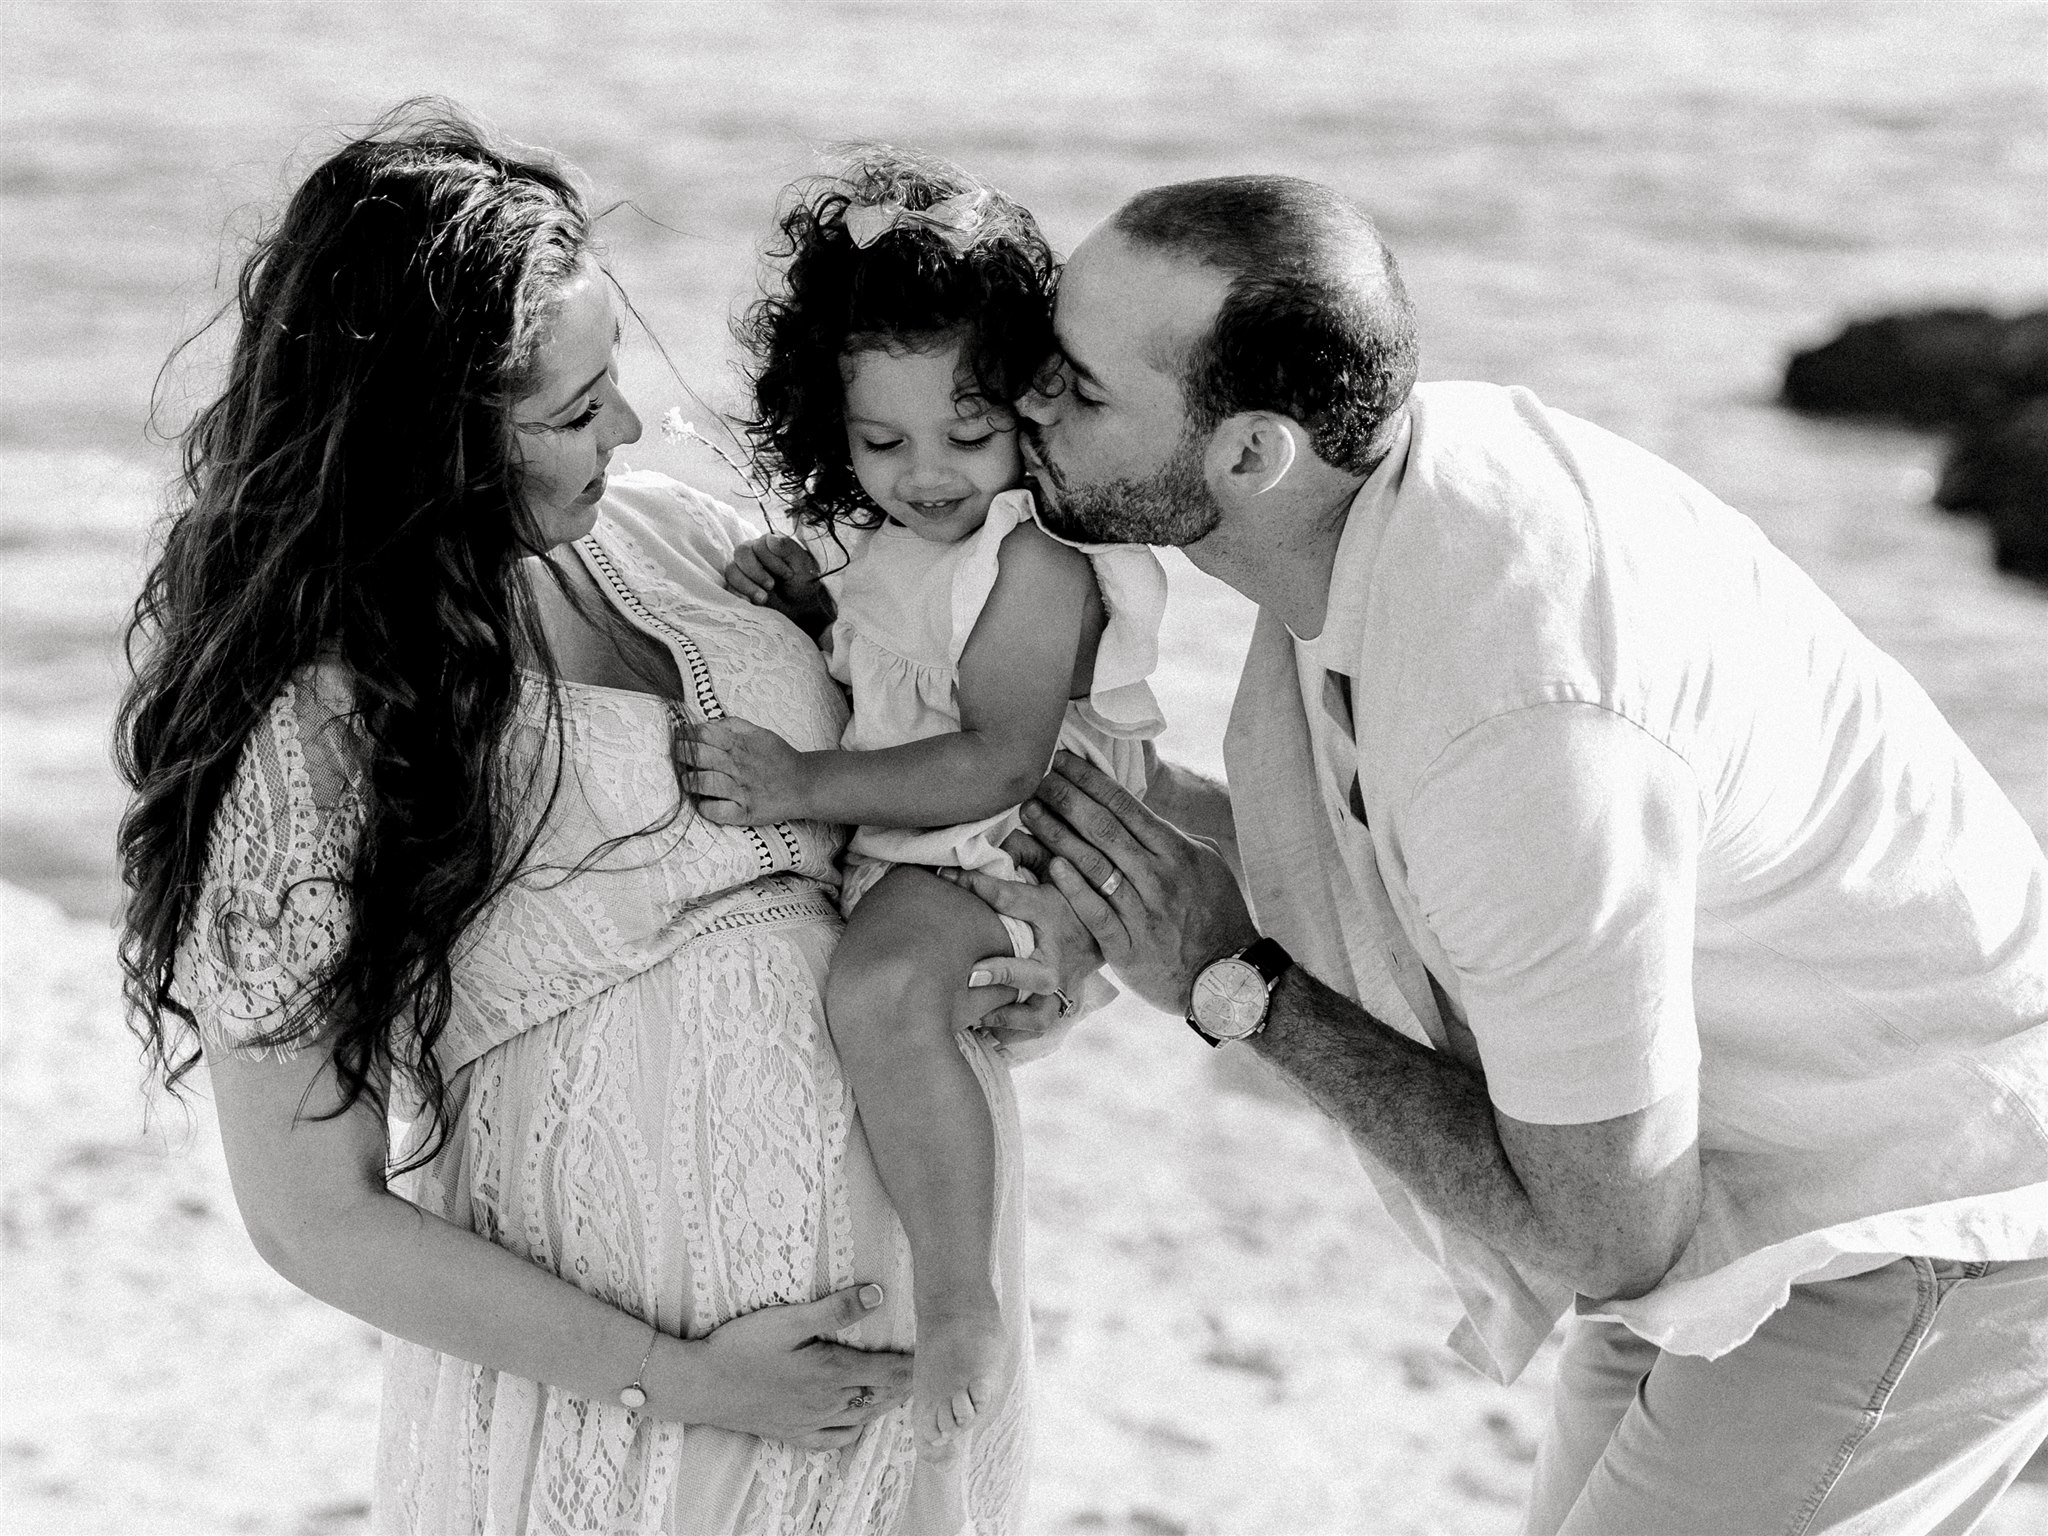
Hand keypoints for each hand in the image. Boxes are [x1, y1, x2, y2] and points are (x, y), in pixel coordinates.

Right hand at [670, 1283, 911, 1448]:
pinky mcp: (793, 1434)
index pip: (890, 1372)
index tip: (937, 1355)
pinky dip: (855, 1430)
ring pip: (864, 1418)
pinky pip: (835, 1439)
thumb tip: (879, 1295)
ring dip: (887, 1405)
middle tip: (930, 1373)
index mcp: (832, 1373)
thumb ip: (836, 1309)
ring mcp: (811, 1422)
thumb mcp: (788, 1319)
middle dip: (908, 1385)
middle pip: (882, 1397)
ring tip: (903, 1392)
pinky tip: (858, 1423)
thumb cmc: (742, 1347)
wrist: (701, 1386)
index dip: (916, 1365)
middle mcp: (828, 1403)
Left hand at [674, 716, 812, 824]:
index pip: (704, 734)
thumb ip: (733, 725)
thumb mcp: (759, 733)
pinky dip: (706, 808)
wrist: (805, 784)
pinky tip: (703, 803)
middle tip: (678, 757)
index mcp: (740, 745)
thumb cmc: (778, 758)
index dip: (686, 734)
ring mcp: (741, 790)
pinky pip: (718, 812)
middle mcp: (738, 766)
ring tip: (687, 781)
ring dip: (688, 782)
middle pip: (699, 756)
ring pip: (704, 783)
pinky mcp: (745, 812)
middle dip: (681, 754)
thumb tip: (706, 724)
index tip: (681, 738)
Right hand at [725, 534, 826, 624]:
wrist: (801, 606)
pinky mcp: (737, 587)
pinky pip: (729, 588)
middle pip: (740, 553)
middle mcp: (752, 554)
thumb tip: (771, 539)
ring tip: (763, 598)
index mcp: (767, 544)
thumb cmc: (802, 581)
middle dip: (755, 571)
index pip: (758, 545)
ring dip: (747, 585)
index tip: (788, 575)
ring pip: (732, 570)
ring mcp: (742, 571)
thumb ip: (787, 548)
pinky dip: (740, 595)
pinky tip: (753, 603)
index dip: (771, 560)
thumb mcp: (802, 563)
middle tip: (771, 585)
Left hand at [940, 835, 1104, 1058]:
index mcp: (1052, 911)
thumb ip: (1024, 850)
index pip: (1012, 898)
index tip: (944, 877)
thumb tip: (989, 847)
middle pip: (1030, 970)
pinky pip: (1038, 1023)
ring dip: (1007, 1012)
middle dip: (1000, 972)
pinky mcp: (1061, 1000)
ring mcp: (1061, 981)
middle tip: (969, 972)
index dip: (976, 887)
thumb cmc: (1068, 887)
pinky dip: (1014, 1028)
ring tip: (975, 1014)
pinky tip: (986, 1026)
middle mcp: (1058, 951)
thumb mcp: (1052, 861)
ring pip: (1038, 1009)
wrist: (1109, 923)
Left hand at [1019, 751, 1257, 1016]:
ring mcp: (1141, 911)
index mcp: (1176, 852)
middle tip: (1038, 778)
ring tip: (1030, 812)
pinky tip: (1051, 866)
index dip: (1090, 781)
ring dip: (1057, 834)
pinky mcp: (1126, 946)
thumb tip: (1142, 814)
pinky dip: (1074, 888)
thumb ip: (1173, 839)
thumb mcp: (1208, 866)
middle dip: (1066, 798)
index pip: (1126, 806)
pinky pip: (1096, 912)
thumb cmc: (1218, 917)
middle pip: (1103, 828)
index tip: (1063, 761)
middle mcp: (1157, 876)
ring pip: (1093, 864)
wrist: (1227, 979)